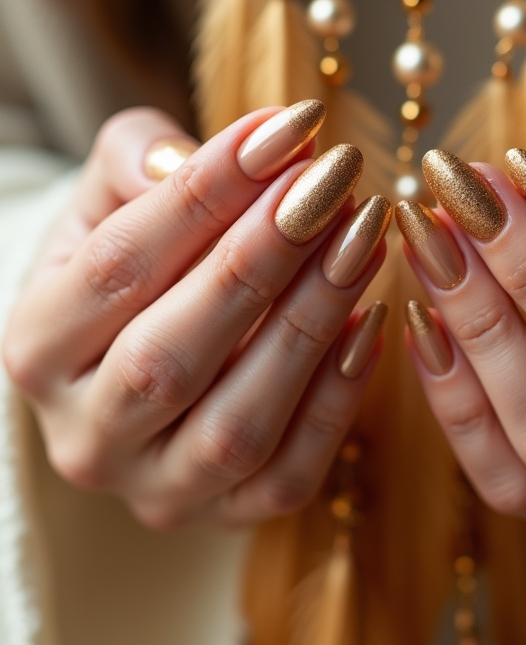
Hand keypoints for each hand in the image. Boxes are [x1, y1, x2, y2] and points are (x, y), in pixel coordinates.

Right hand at [3, 103, 390, 528]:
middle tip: (333, 180)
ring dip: (311, 322)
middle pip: (171, 354)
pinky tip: (371, 319)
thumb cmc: (127, 264)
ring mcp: (154, 488)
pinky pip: (288, 472)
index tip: (288, 129)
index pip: (118, 267)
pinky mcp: (223, 515)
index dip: (207, 193)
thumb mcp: (106, 199)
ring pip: (237, 422)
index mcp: (36, 347)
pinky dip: (338, 397)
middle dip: (263, 257)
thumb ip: (146, 160)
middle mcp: (85, 434)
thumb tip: (253, 147)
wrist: (133, 358)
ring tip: (364, 235)